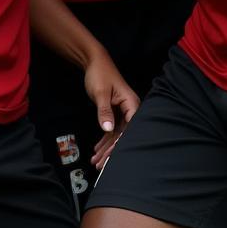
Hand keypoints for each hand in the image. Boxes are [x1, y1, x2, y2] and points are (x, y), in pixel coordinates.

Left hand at [83, 49, 138, 168]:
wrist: (94, 62)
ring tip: (95, 162)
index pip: (130, 128)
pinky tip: (96, 150)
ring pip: (116, 135)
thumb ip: (104, 112)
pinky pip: (111, 130)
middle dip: (111, 151)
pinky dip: (103, 140)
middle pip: (124, 135)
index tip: (111, 158)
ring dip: (106, 148)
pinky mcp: (115, 113)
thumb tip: (108, 129)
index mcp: (132, 103)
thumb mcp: (100, 93)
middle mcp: (130, 109)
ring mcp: (123, 112)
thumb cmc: (100, 74)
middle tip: (100, 165)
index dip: (121, 144)